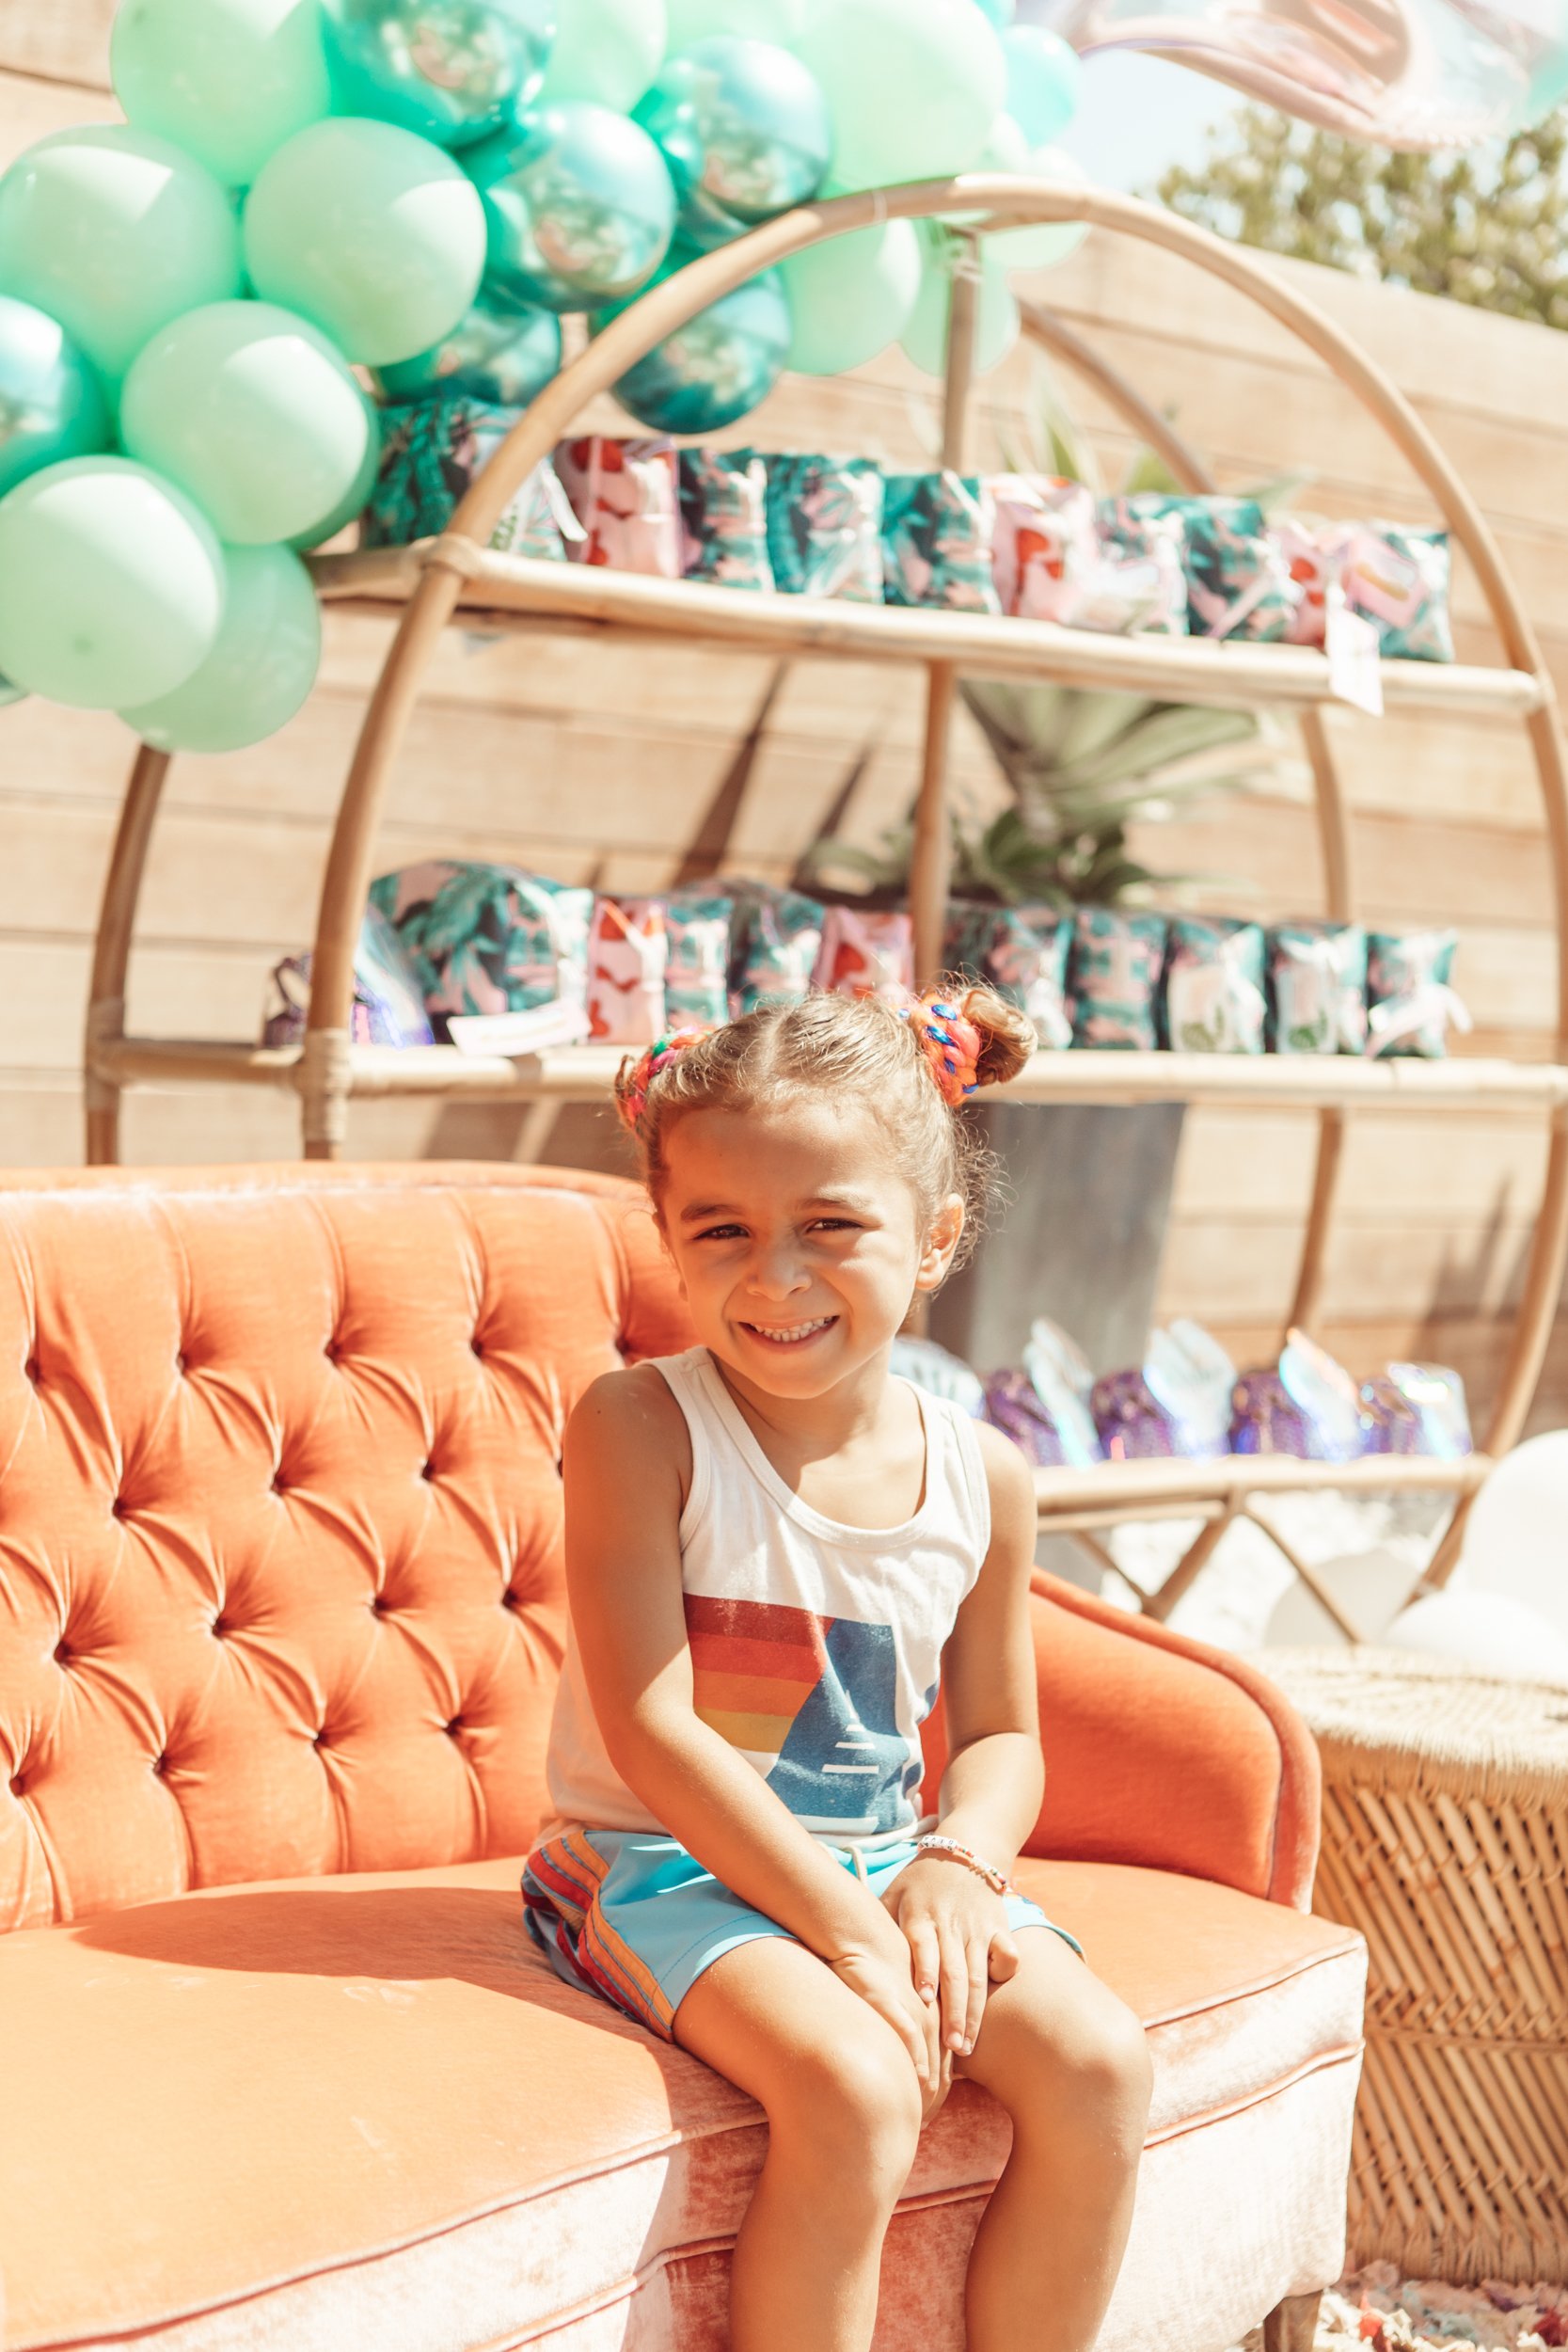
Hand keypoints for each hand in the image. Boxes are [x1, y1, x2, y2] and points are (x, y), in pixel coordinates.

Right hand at [827, 1942, 949, 2120]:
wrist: (862, 1937)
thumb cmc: (877, 1972)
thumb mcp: (897, 2002)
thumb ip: (902, 2031)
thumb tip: (898, 2064)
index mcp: (934, 2017)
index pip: (945, 2065)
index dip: (941, 2093)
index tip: (930, 2118)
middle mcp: (931, 2016)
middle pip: (942, 2068)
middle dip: (936, 2100)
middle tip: (924, 2126)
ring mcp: (915, 2010)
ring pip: (930, 2057)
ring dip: (928, 2089)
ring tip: (920, 2115)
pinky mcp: (894, 2003)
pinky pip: (910, 2036)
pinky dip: (914, 2059)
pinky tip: (913, 2079)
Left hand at [883, 1855, 1020, 2060]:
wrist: (963, 1851)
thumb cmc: (919, 1883)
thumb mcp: (894, 1894)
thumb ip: (878, 1923)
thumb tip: (846, 1950)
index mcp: (921, 1915)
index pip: (924, 1945)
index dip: (925, 1971)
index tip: (923, 2000)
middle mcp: (951, 1923)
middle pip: (955, 1972)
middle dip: (953, 2012)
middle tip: (950, 2047)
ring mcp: (977, 1926)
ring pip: (979, 1974)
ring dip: (973, 2012)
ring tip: (964, 2044)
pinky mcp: (999, 1927)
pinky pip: (1008, 1955)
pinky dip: (1002, 1975)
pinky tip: (992, 2003)